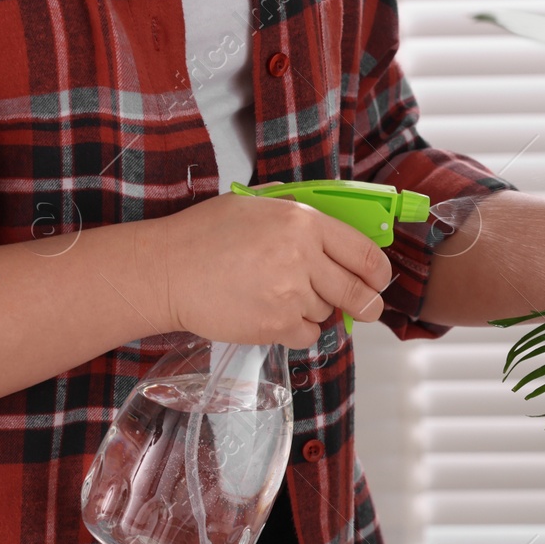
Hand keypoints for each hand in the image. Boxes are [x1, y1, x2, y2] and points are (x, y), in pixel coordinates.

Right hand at [144, 192, 392, 347]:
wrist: (166, 270)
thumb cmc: (205, 237)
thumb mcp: (256, 208)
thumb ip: (301, 221)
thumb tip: (341, 237)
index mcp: (302, 222)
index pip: (366, 253)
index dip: (379, 274)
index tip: (377, 281)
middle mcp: (302, 256)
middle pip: (359, 292)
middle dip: (365, 304)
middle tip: (360, 308)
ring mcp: (289, 292)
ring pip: (328, 313)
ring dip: (313, 310)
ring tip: (277, 295)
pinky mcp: (275, 324)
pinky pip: (308, 335)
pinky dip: (297, 331)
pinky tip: (271, 314)